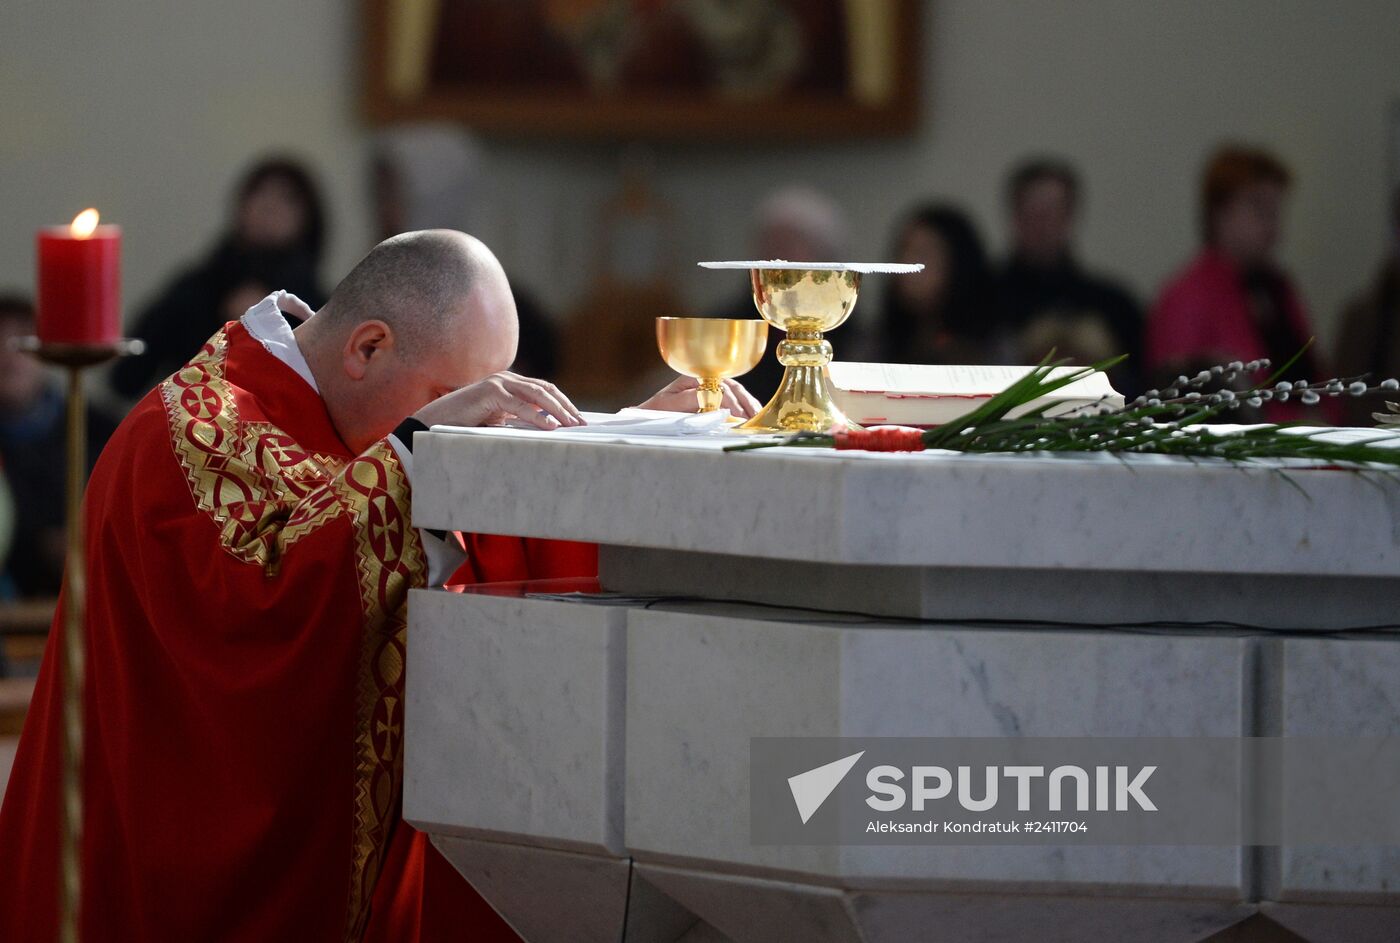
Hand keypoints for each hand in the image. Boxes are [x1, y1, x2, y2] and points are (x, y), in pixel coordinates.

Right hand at [414, 372, 584, 429]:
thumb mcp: (498, 422)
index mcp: (510, 384)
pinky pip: (520, 405)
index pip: (544, 391)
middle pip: (545, 390)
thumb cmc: (464, 426)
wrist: (433, 424)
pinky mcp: (490, 392)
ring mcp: (498, 383)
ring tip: (571, 425)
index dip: (563, 404)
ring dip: (557, 410)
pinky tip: (551, 426)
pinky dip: (537, 416)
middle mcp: (506, 379)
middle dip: (566, 406)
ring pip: (537, 395)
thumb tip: (549, 428)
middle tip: (582, 424)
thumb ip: (518, 420)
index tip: (578, 419)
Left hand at [636, 376, 762, 418]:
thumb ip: (690, 399)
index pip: (718, 386)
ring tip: (757, 417)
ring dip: (748, 404)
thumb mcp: (669, 404)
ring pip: (735, 392)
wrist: (647, 417)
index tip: (737, 415)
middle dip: (744, 402)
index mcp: (693, 378)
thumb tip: (712, 398)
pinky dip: (744, 407)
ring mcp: (709, 388)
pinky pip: (733, 400)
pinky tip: (752, 414)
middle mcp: (703, 380)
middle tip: (752, 418)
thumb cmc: (655, 410)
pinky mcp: (713, 398)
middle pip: (731, 387)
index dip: (729, 401)